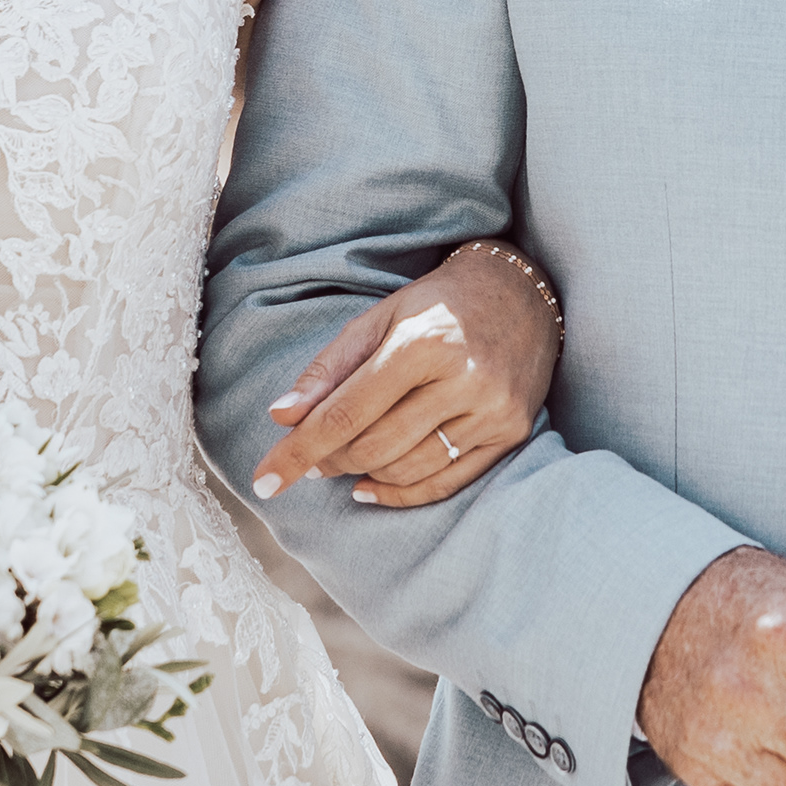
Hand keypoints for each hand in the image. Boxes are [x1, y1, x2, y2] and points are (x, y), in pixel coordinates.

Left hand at [251, 243, 559, 509]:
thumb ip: (330, 369)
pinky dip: (402, 493)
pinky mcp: (513, 431)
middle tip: (311, 458)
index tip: (264, 480)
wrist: (521, 292)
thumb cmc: (438, 304)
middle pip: (375, 446)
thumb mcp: (379, 318)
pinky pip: (448, 481)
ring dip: (363, 474)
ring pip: (409, 468)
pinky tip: (370, 487)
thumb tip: (282, 417)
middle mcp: (463, 377)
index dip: (299, 450)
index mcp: (421, 342)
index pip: (346, 412)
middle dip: (330, 460)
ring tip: (342, 463)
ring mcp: (493, 409)